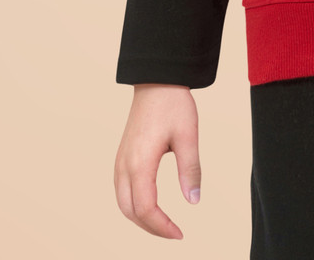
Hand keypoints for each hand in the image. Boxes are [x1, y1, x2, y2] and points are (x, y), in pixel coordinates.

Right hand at [114, 84, 203, 238]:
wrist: (156, 80)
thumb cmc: (173, 104)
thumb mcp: (188, 136)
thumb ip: (190, 170)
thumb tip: (194, 201)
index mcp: (140, 163)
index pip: (146, 209)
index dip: (162, 227)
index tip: (180, 234)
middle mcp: (124, 165)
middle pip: (130, 212)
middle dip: (151, 227)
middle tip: (174, 233)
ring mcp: (120, 160)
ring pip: (122, 203)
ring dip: (140, 218)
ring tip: (163, 223)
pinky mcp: (122, 156)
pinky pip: (121, 190)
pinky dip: (133, 205)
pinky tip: (149, 205)